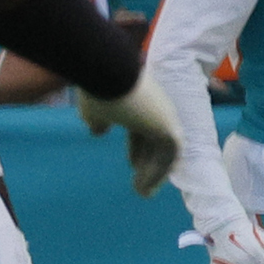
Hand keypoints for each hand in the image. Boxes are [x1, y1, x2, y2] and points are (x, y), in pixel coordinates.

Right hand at [79, 70, 184, 194]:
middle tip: (141, 183)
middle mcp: (157, 106)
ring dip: (155, 172)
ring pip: (165, 150)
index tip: (132, 164)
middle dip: (149, 162)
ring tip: (143, 192)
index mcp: (141, 100)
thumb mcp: (94, 108)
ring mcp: (165, 115)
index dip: (137, 147)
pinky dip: (158, 172)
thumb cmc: (97, 86)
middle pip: (156, 140)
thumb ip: (98, 119)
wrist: (105, 71)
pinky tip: (145, 188)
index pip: (143, 127)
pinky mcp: (169, 126)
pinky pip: (168, 156)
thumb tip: (98, 130)